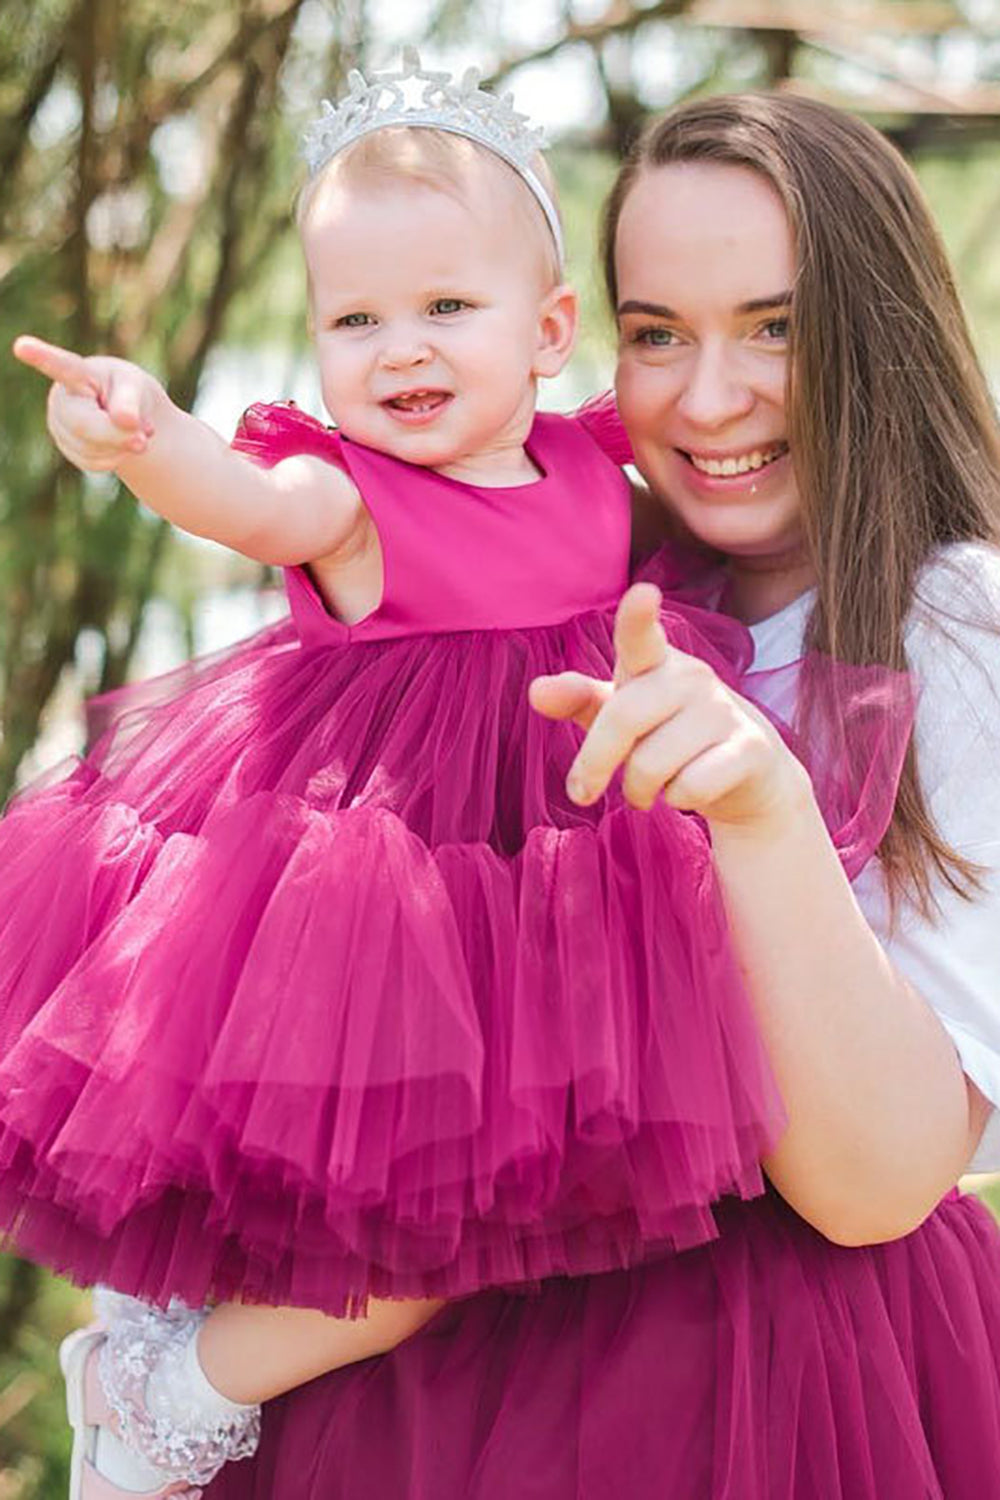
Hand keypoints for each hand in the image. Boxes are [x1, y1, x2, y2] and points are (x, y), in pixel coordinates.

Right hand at [13, 335, 163, 472]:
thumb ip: (129, 402)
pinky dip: (116, 458)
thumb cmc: (127, 390)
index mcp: (78, 374)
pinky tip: (122, 445)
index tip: (22, 345)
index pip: (61, 367)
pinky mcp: (68, 447)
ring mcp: (60, 425)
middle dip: (116, 435)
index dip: (42, 357)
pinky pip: (95, 463)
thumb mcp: (135, 388)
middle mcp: (61, 399)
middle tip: (144, 441)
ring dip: (121, 447)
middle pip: (83, 425)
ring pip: (91, 449)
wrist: (123, 412)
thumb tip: (126, 422)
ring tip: (136, 432)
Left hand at [529, 582, 809, 829]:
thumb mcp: (618, 714)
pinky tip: (688, 791)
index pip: (642, 636)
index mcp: (655, 663)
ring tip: (650, 789)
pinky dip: (678, 800)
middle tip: (582, 791)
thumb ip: (578, 699)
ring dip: (639, 791)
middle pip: (623, 720)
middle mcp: (692, 677)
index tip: (643, 594)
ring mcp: (724, 710)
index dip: (639, 617)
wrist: (747, 772)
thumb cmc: (667, 734)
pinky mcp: (750, 748)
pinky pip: (691, 787)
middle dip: (594, 766)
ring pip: (652, 765)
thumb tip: (536, 691)